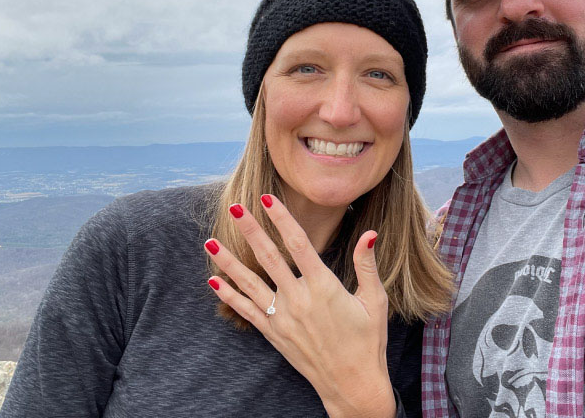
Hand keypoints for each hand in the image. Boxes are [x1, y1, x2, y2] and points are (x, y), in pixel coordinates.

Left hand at [204, 196, 395, 417]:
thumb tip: (370, 233)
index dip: (282, 219)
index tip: (268, 200)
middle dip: (250, 229)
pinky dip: (228, 296)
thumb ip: (367, 264)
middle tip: (233, 206)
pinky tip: (213, 281)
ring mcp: (283, 318)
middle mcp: (299, 299)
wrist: (352, 384)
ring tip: (210, 241)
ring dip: (228, 261)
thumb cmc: (368, 340)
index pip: (299, 244)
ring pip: (249, 283)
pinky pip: (246, 311)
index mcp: (325, 287)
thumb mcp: (374, 300)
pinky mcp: (274, 334)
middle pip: (268, 257)